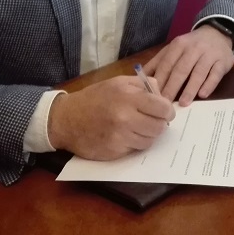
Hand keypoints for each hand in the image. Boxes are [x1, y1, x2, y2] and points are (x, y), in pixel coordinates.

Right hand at [47, 75, 173, 158]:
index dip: (168, 111)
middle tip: (153, 121)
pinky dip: (135, 143)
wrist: (65, 119)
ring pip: (150, 140)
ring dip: (148, 135)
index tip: (166, 112)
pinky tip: (126, 136)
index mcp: (128, 97)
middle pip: (159, 127)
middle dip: (160, 124)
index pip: (162, 108)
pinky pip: (135, 149)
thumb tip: (163, 97)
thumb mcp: (118, 82)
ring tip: (138, 127)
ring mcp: (119, 137)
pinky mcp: (114, 152)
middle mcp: (125, 118)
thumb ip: (143, 85)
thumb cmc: (94, 98)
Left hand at [143, 26, 233, 105]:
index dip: (160, 80)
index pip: (167, 64)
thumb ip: (158, 62)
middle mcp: (193, 48)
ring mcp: (209, 54)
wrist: (217, 33)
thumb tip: (140, 78)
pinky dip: (209, 84)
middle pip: (181, 69)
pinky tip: (203, 95)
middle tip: (165, 104)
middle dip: (172, 87)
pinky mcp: (222, 61)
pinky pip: (215, 74)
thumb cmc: (191, 46)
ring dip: (190, 88)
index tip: (153, 97)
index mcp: (178, 45)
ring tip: (183, 103)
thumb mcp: (173, 49)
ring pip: (198, 72)